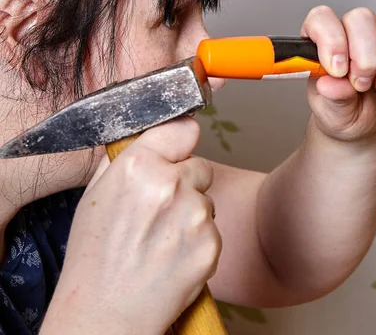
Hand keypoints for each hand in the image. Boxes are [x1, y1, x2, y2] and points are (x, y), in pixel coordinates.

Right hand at [40, 117, 220, 334]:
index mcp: (138, 167)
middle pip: (200, 168)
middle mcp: (171, 184)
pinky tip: (173, 257)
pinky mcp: (212, 243)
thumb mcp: (97, 197)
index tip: (180, 152)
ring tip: (162, 240)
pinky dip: (199, 242)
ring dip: (192, 215)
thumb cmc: (95, 258)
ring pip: (206, 201)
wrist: (106, 312)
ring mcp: (196, 215)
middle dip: (186, 183)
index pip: (183, 130)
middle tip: (161, 212)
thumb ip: (128, 162)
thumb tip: (154, 139)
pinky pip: (212, 231)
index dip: (180, 144)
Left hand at [300, 5, 375, 142]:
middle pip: (361, 18)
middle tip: (363, 85)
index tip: (339, 70)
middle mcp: (351, 32)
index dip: (332, 40)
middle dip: (366, 57)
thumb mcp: (333, 112)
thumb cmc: (346, 113)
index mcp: (322, 44)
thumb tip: (329, 84)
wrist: (370, 125)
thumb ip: (332, 97)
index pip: (322, 20)